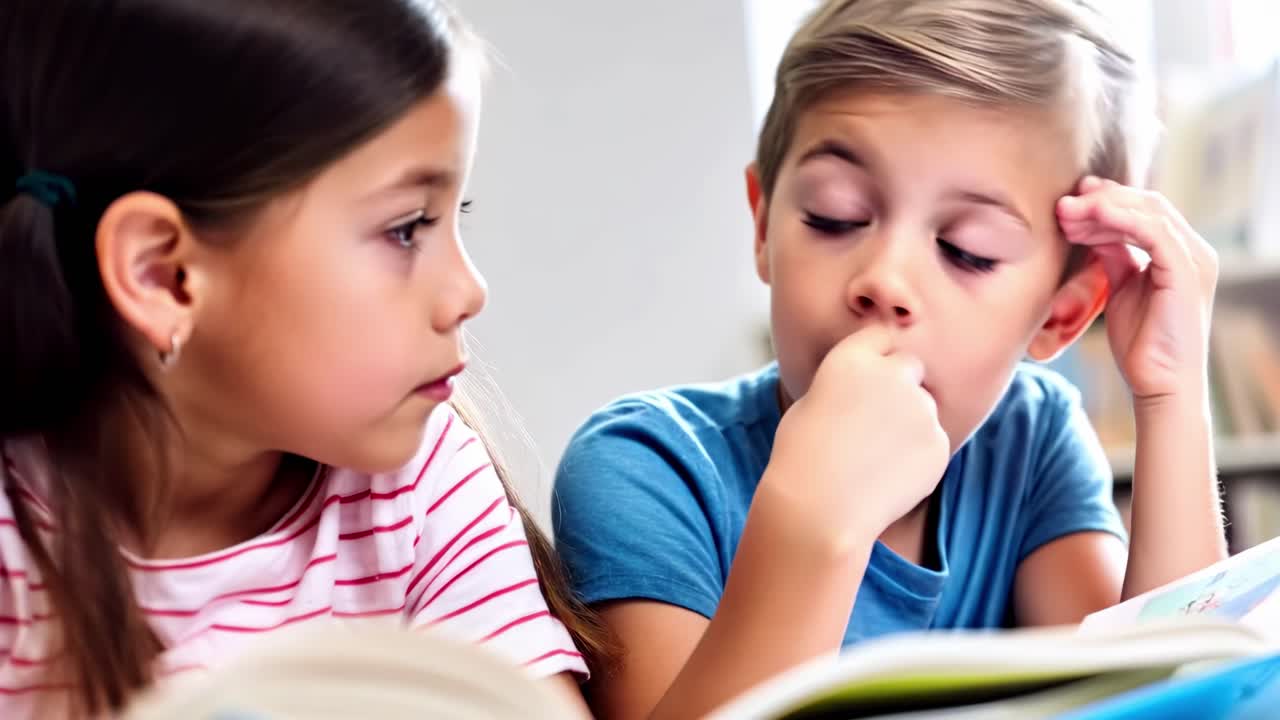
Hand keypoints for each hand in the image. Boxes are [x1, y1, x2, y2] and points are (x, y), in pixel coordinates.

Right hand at [766, 326, 949, 538]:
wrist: (819, 509)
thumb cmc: (800, 459)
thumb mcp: (810, 404)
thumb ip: (846, 385)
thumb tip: (864, 386)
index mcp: (851, 359)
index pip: (880, 334)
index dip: (877, 354)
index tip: (871, 374)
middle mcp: (891, 375)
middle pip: (911, 365)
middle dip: (901, 383)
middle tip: (879, 418)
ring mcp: (920, 409)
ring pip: (924, 407)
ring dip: (910, 422)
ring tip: (876, 457)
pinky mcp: (938, 444)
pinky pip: (933, 442)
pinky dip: (918, 455)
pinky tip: (888, 476)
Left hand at [1057, 177, 1218, 402]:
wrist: (1160, 384)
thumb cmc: (1141, 343)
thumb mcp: (1121, 288)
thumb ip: (1114, 255)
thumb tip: (1091, 227)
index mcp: (1179, 252)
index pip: (1144, 210)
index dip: (1106, 200)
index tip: (1069, 202)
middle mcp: (1193, 250)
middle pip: (1146, 203)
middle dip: (1101, 200)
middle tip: (1063, 203)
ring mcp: (1193, 259)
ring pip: (1148, 211)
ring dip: (1103, 206)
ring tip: (1066, 211)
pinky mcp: (1186, 270)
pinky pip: (1153, 231)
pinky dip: (1120, 218)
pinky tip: (1091, 216)